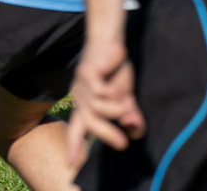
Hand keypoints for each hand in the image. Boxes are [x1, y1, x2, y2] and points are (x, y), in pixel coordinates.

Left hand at [66, 38, 145, 164]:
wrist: (110, 41)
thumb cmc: (114, 69)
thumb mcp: (125, 96)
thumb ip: (129, 113)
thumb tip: (135, 131)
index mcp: (84, 104)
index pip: (76, 128)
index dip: (74, 146)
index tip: (71, 164)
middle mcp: (79, 97)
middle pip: (88, 122)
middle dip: (106, 135)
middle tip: (124, 145)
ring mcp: (80, 85)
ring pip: (97, 108)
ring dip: (117, 110)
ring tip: (128, 104)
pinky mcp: (86, 73)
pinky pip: (101, 93)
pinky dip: (115, 94)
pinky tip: (121, 89)